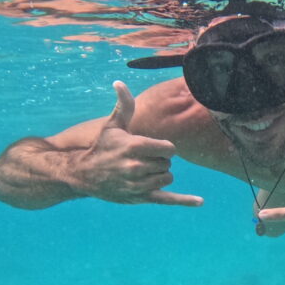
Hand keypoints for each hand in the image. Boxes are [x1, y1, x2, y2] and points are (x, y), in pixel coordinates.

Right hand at [73, 81, 202, 205]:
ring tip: (144, 172)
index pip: (169, 148)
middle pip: (167, 163)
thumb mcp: (113, 126)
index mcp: (134, 146)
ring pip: (167, 178)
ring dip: (161, 175)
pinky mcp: (140, 198)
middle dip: (159, 161)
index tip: (153, 147)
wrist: (85, 175)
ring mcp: (138, 184)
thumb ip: (123, 106)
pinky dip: (184, 200)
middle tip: (142, 160)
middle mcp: (136, 166)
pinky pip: (167, 199)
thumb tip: (119, 83)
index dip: (164, 147)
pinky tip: (200, 201)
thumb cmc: (103, 147)